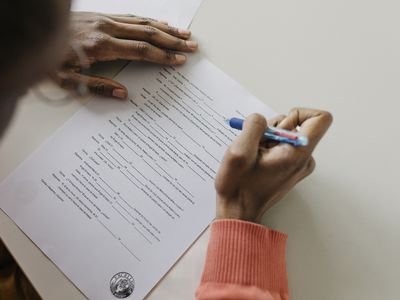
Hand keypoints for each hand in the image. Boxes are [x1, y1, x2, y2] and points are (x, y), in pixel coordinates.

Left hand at [54, 12, 197, 98]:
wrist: (33, 32)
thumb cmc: (50, 59)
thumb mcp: (69, 80)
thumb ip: (98, 87)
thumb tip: (124, 95)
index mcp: (100, 45)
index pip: (141, 50)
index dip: (162, 55)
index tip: (179, 60)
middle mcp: (106, 28)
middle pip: (147, 33)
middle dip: (173, 41)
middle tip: (191, 46)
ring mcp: (104, 19)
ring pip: (142, 22)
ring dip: (166, 28)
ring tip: (185, 34)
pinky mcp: (101, 15)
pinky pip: (132, 16)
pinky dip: (150, 20)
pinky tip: (161, 23)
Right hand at [215, 108, 332, 222]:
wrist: (237, 211)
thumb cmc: (238, 186)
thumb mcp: (239, 151)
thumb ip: (253, 126)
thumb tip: (260, 119)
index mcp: (297, 154)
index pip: (320, 118)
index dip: (297, 113)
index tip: (276, 126)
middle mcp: (304, 158)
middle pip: (296, 124)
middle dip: (272, 128)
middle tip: (255, 146)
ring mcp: (298, 164)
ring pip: (285, 133)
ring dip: (266, 138)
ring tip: (253, 156)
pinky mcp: (289, 167)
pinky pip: (281, 144)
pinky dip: (266, 146)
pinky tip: (255, 160)